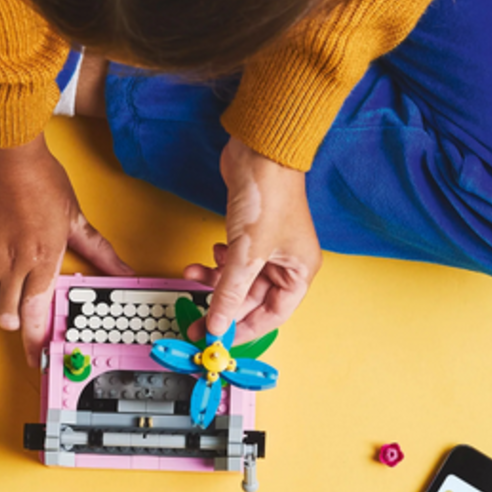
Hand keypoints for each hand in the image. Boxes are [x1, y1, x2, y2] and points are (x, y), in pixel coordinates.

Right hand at [0, 131, 130, 365]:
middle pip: (8, 317)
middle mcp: (13, 267)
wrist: (1, 151)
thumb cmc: (39, 178)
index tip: (37, 360)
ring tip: (0, 294)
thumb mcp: (75, 216)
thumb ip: (98, 251)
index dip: (35, 345)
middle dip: (16, 320)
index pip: (37, 318)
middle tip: (21, 309)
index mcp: (44, 262)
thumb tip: (125, 272)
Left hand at [185, 136, 321, 341]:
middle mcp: (286, 263)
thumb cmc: (269, 196)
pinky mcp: (249, 235)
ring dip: (214, 282)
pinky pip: (230, 262)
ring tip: (193, 279)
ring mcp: (267, 249)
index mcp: (299, 272)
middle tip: (197, 320)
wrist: (258, 151)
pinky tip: (206, 258)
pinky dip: (216, 263)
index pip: (274, 316)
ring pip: (237, 281)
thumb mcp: (247, 254)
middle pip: (252, 300)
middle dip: (223, 308)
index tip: (221, 340)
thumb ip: (229, 293)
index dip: (247, 330)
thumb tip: (217, 325)